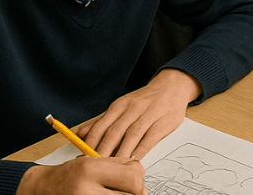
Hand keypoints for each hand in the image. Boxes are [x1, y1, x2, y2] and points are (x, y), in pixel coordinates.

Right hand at [17, 156, 145, 194]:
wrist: (41, 190)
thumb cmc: (68, 176)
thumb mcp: (93, 162)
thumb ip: (120, 166)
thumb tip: (141, 180)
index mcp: (90, 170)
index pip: (133, 177)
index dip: (137, 178)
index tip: (133, 178)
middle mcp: (86, 190)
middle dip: (134, 192)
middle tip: (127, 190)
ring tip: (113, 192)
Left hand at [76, 69, 200, 158]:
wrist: (172, 86)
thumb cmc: (145, 100)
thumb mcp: (122, 105)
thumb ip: (102, 121)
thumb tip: (80, 134)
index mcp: (120, 104)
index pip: (102, 125)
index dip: (92, 142)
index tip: (85, 156)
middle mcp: (134, 107)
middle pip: (115, 131)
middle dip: (104, 149)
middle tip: (97, 165)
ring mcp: (150, 113)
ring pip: (132, 135)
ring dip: (122, 152)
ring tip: (114, 165)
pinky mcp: (165, 121)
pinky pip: (151, 137)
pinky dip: (142, 149)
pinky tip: (134, 159)